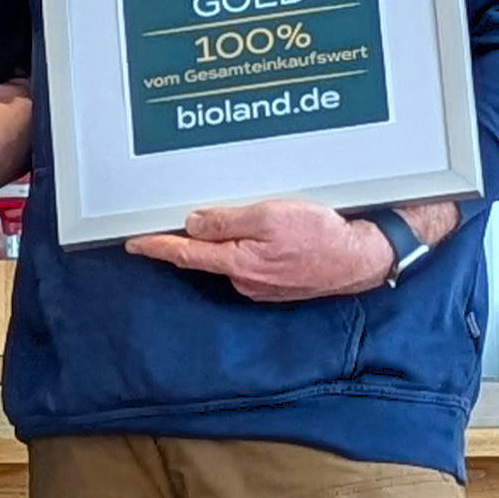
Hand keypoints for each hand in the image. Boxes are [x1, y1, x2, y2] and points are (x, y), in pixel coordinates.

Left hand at [125, 197, 456, 303]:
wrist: (364, 256)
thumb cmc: (323, 236)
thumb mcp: (270, 216)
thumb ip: (227, 222)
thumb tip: (193, 224)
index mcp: (239, 264)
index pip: (186, 254)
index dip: (157, 247)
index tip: (133, 243)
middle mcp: (246, 280)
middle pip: (208, 254)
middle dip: (198, 236)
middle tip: (192, 213)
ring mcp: (263, 284)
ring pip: (233, 255)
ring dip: (232, 237)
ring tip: (250, 215)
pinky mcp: (280, 281)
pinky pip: (255, 258)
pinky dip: (254, 244)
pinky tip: (271, 231)